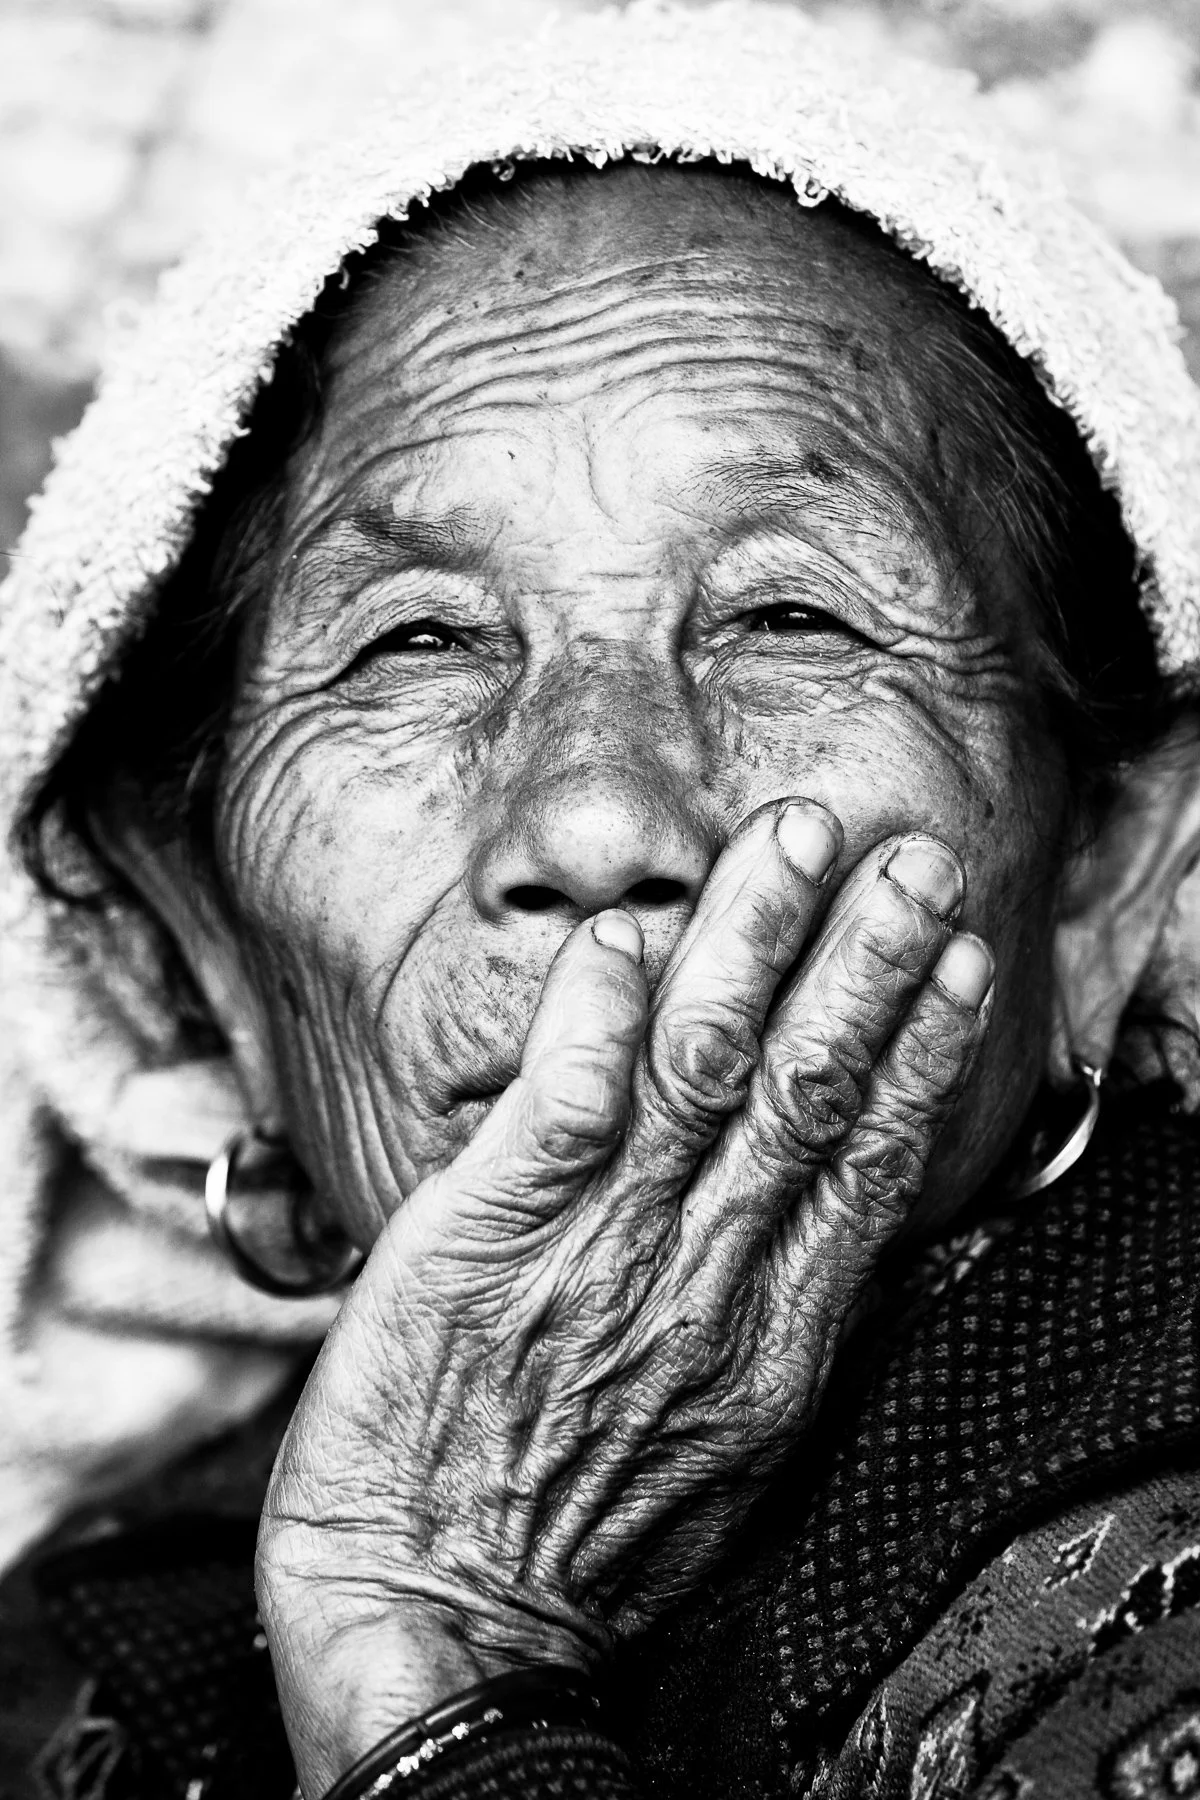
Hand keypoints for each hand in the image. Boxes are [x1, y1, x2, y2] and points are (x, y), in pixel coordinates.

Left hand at [256, 801, 993, 1790]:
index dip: (917, 1053)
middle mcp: (698, 1283)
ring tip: (798, 846)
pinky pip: (552, 1117)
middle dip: (861, 967)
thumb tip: (849, 1227)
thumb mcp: (725, 1452)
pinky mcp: (478, 1246)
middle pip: (800, 1096)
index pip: (863, 1164)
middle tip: (911, 861)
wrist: (429, 1624)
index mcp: (767, 1338)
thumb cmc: (570, 1539)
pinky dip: (590, 1025)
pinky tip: (626, 941)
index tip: (956, 961)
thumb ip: (783, 1324)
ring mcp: (592, 1259)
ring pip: (692, 1076)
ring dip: (750, 949)